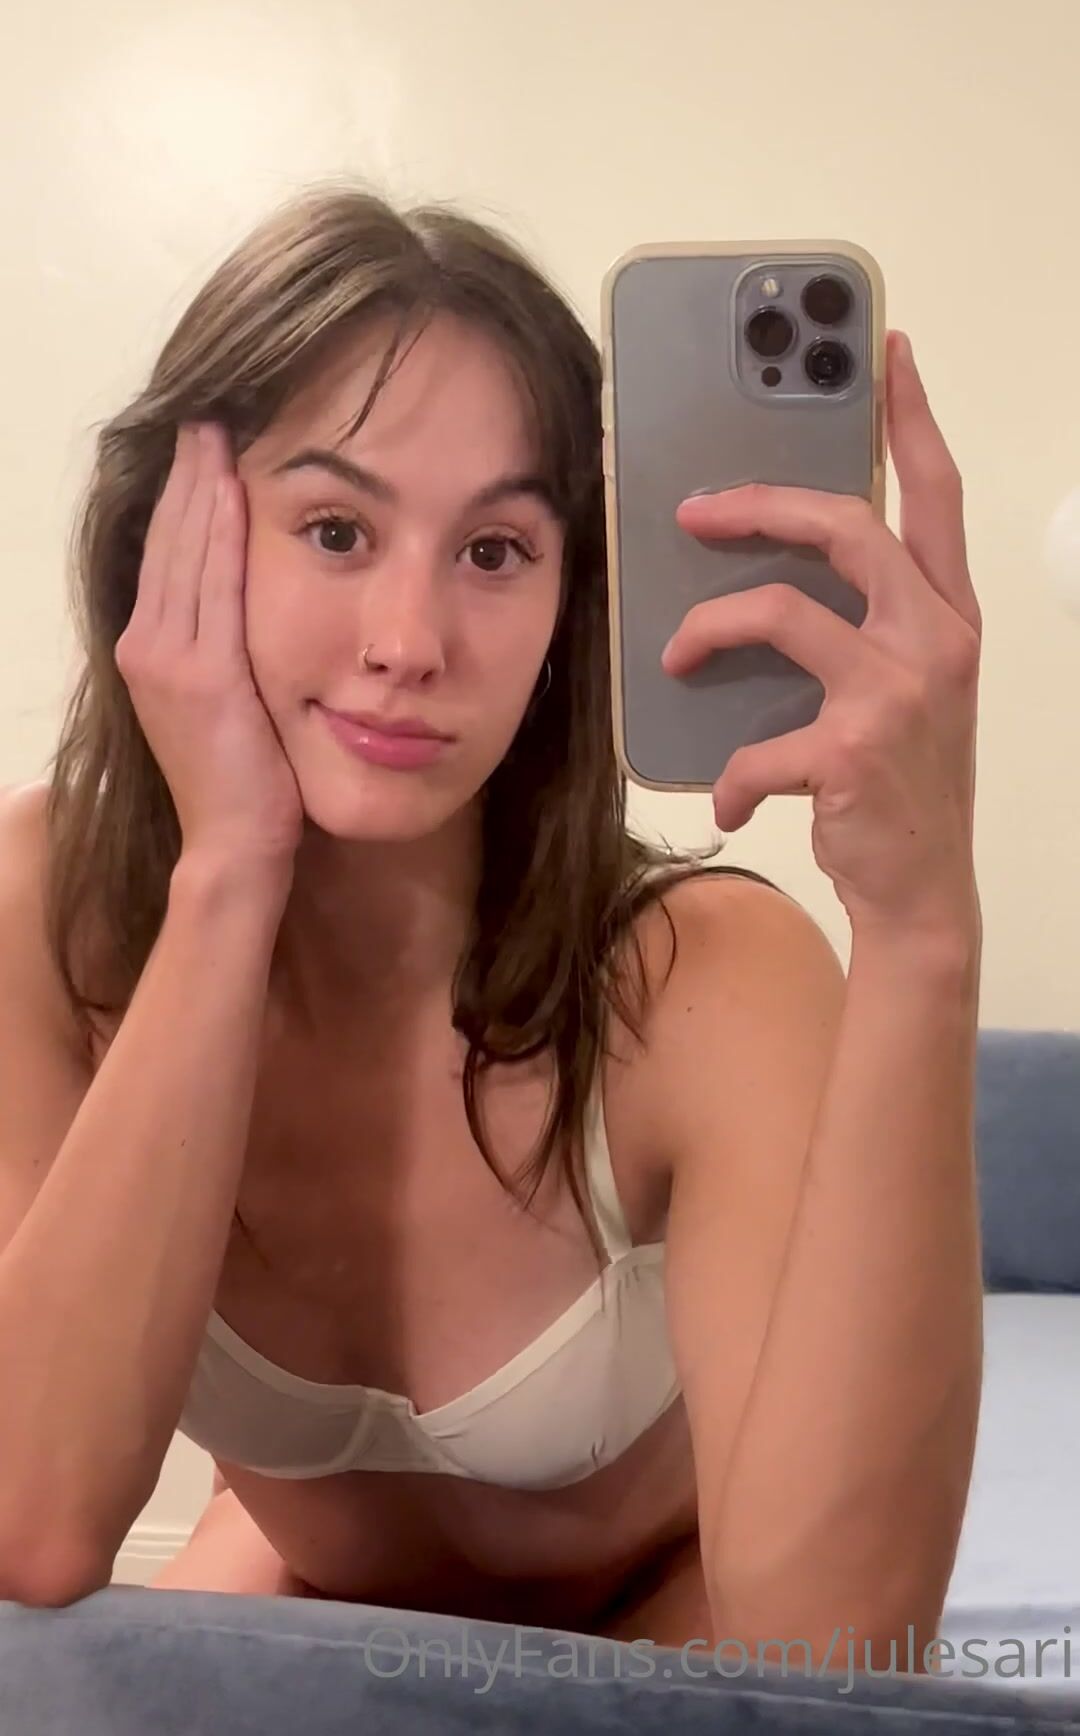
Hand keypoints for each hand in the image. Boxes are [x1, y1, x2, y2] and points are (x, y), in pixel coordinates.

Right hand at [115, 422, 303, 874]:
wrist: (235, 842)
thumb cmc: (246, 778)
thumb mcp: (227, 698)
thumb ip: (225, 646)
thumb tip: (249, 600)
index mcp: (148, 650)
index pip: (166, 554)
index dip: (182, 496)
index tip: (203, 445)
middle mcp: (145, 646)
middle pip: (168, 540)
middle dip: (188, 475)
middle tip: (207, 414)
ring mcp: (167, 660)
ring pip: (185, 552)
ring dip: (201, 486)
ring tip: (216, 431)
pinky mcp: (200, 675)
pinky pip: (213, 585)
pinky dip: (221, 532)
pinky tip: (233, 488)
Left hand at [662, 331, 980, 936]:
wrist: (922, 889)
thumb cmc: (900, 782)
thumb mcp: (905, 689)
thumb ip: (865, 624)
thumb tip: (768, 571)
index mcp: (948, 614)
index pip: (935, 494)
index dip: (909, 418)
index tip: (883, 352)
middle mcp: (935, 638)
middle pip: (842, 527)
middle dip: (757, 506)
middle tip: (694, 510)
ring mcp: (897, 692)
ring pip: (778, 612)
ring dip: (708, 628)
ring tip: (675, 656)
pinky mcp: (849, 749)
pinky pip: (756, 739)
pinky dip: (729, 774)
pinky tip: (727, 801)